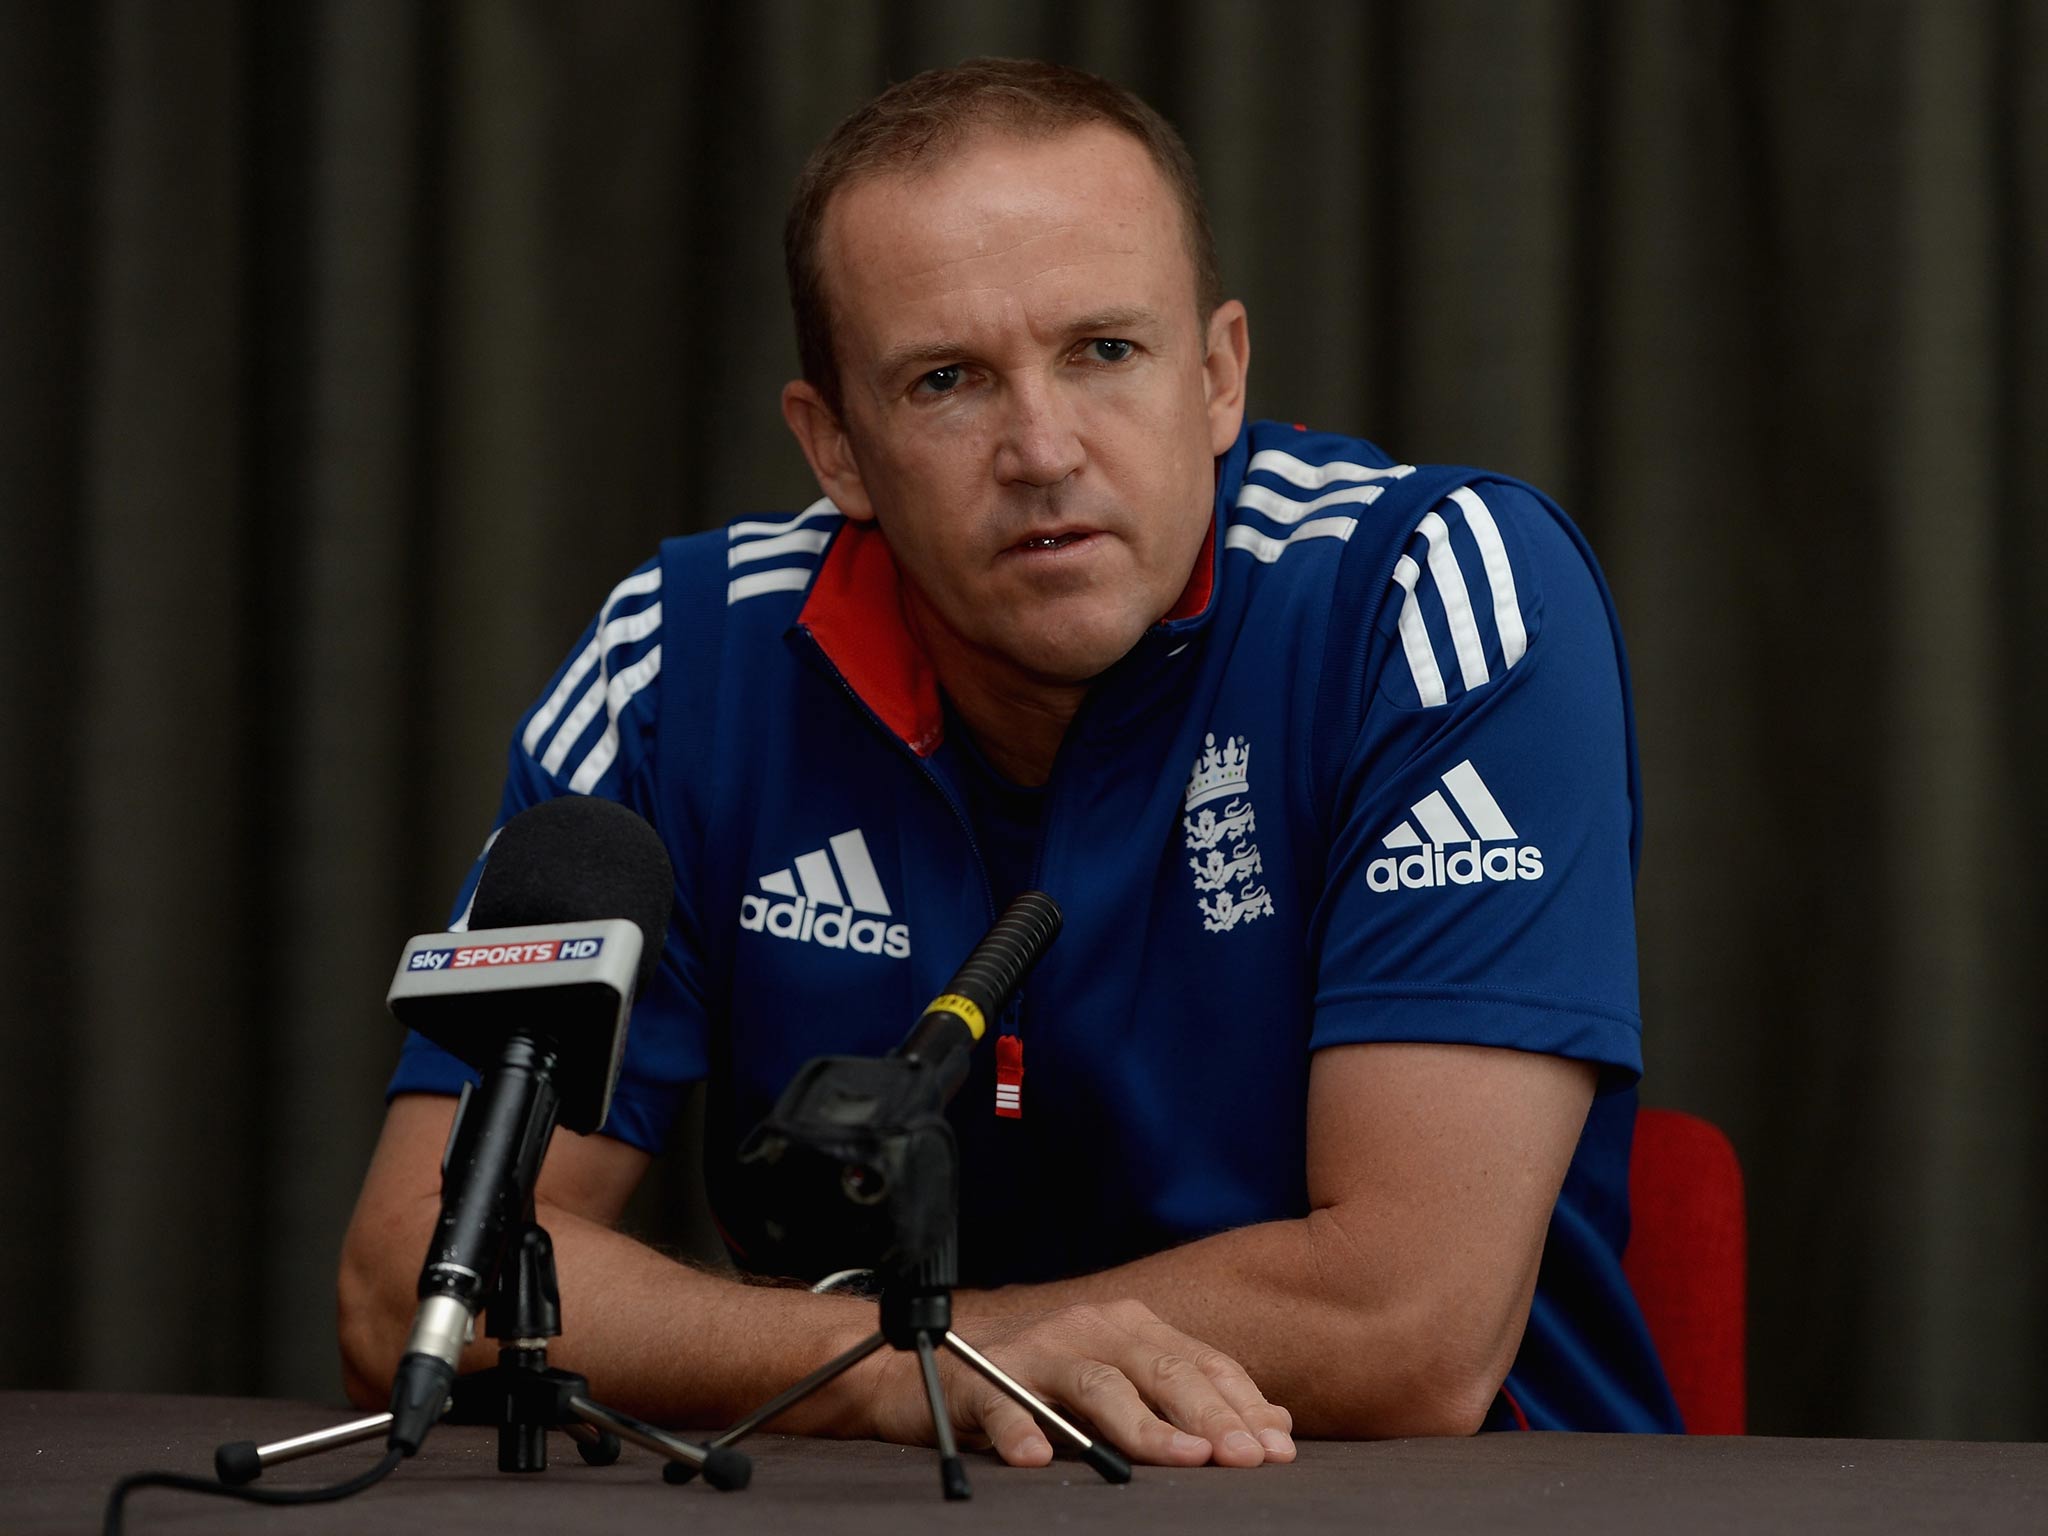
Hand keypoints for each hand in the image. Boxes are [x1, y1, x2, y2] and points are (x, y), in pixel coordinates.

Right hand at [866, 1299, 1296, 1468]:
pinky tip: (1037, 1458)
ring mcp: (1037, 1350)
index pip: (1200, 1364)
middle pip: (1160, 1370)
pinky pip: (1004, 1404)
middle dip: (1209, 1417)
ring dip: (1141, 1424)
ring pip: (1098, 1384)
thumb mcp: (1124, 1387)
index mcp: (1130, 1326)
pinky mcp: (982, 1379)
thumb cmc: (1043, 1385)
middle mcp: (1090, 1328)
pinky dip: (1021, 1429)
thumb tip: (1276, 1421)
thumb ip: (1191, 1398)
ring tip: (1180, 1459)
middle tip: (1244, 1458)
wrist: (935, 1372)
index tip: (1277, 1448)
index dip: (1242, 1405)